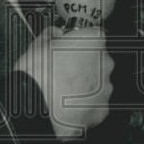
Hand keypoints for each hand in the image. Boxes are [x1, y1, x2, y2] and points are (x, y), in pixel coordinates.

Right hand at [15, 26, 113, 140]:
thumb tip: (53, 34)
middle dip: (84, 64)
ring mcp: (105, 87)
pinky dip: (85, 104)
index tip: (71, 47)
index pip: (93, 35)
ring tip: (63, 90)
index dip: (80, 41)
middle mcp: (104, 63)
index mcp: (93, 41)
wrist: (38, 108)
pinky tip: (69, 105)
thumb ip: (51, 34)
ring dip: (85, 84)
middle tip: (64, 70)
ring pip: (98, 82)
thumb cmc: (38, 77)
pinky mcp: (101, 109)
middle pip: (98, 59)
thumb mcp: (38, 45)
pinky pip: (96, 103)